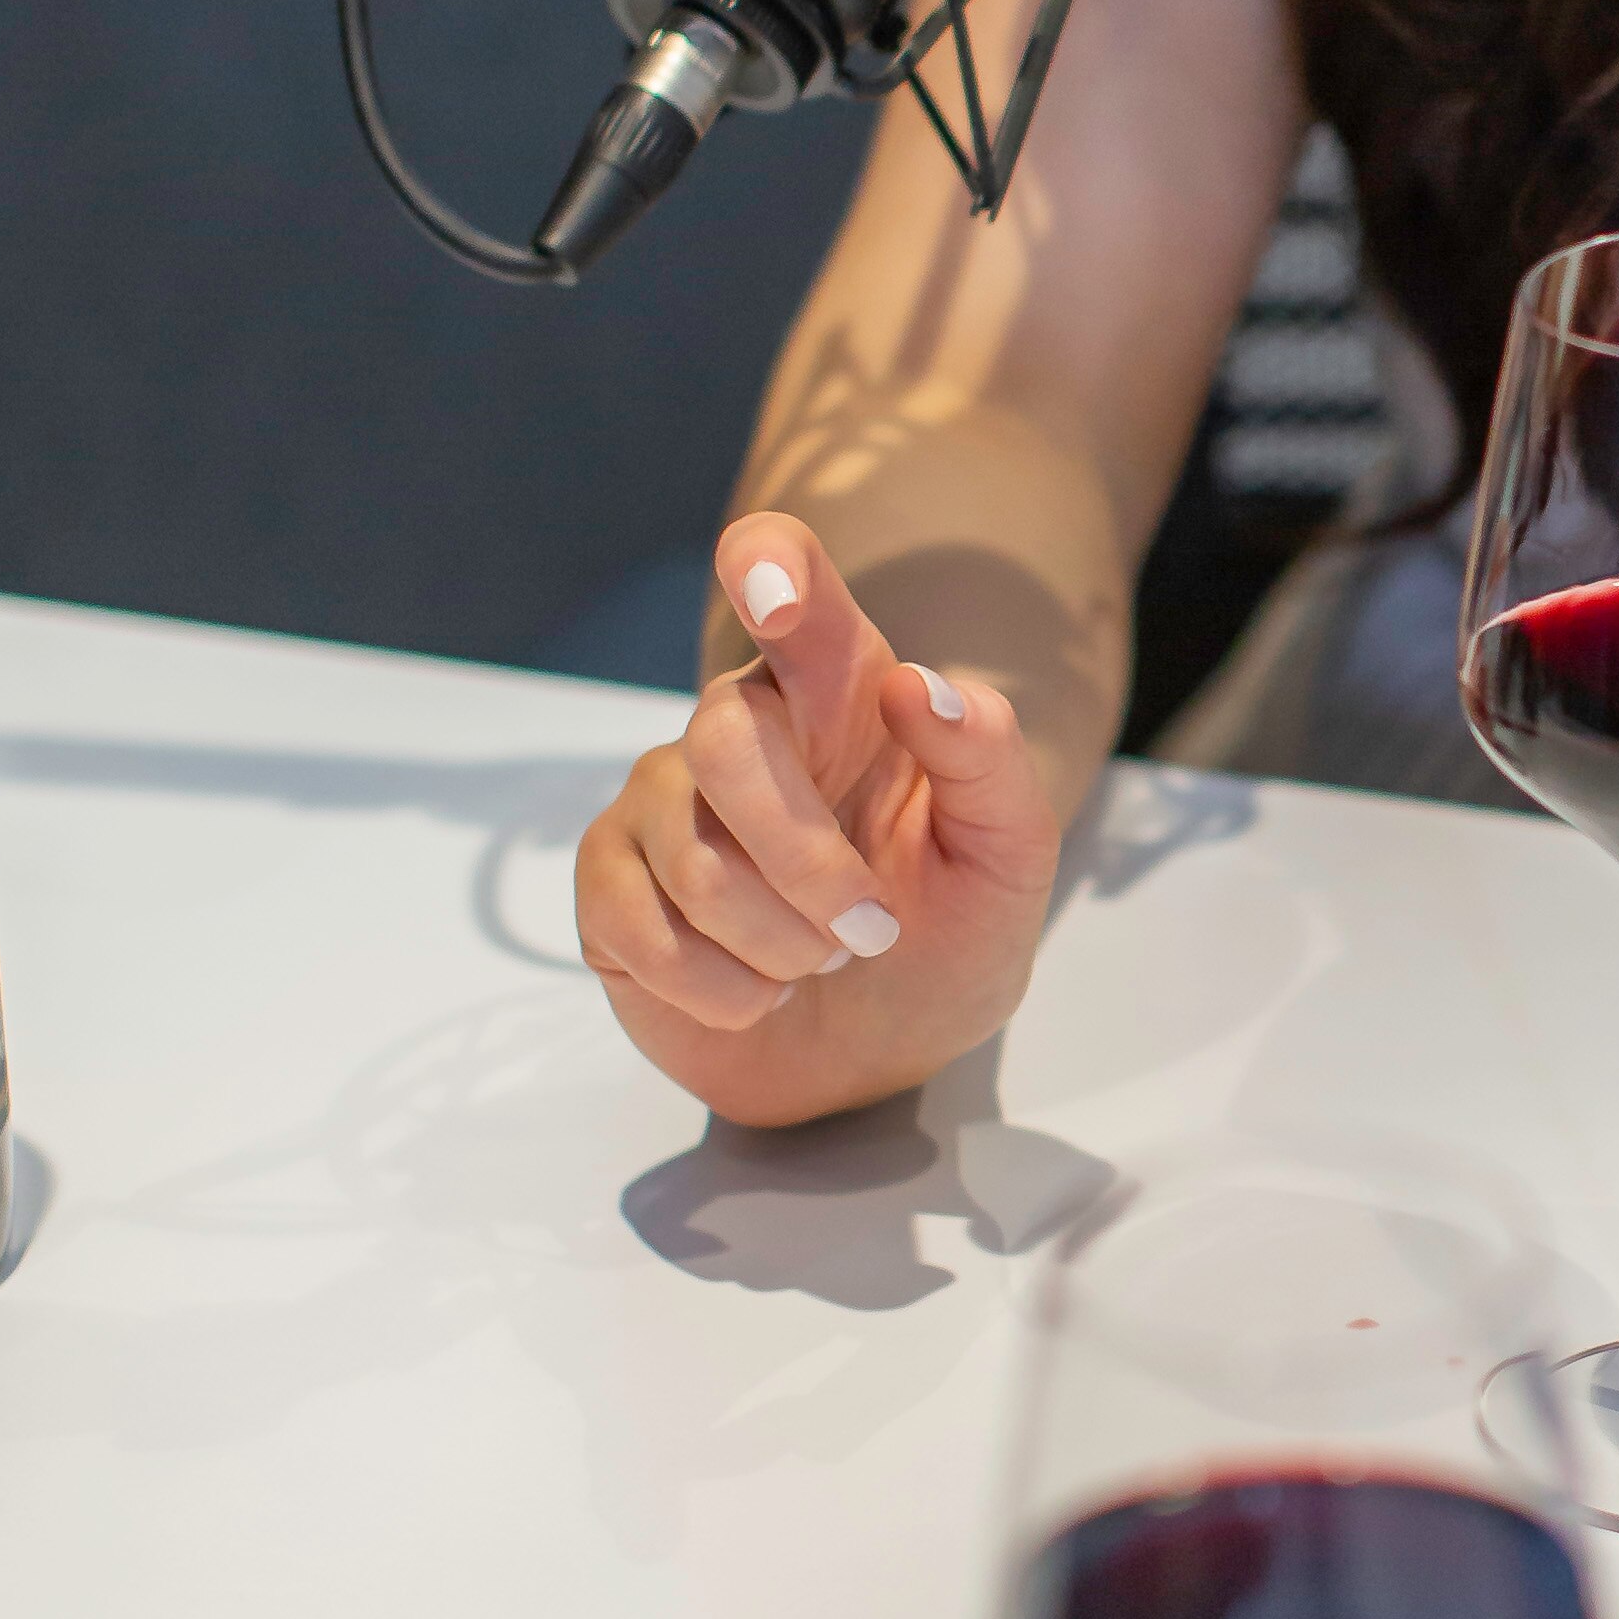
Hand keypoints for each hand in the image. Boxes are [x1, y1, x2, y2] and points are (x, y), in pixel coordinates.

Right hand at [574, 513, 1061, 1124]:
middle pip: (729, 744)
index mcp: (838, 687)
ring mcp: (661, 801)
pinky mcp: (608, 886)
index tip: (776, 590)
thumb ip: (987, 759)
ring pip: (696, 863)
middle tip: (874, 933)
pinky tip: (759, 990)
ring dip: (785, 946)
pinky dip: (729, 992)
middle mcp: (737, 723)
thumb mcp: (1010, 852)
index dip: (771, 569)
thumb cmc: (949, 926)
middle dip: (813, 867)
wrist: (888, 1049)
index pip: (789, 585)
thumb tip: (919, 687)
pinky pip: (646, 933)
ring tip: (820, 960)